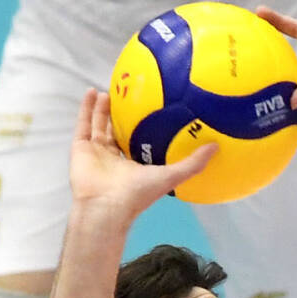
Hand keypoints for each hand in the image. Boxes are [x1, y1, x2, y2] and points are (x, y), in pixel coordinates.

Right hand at [69, 89, 215, 218]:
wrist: (106, 206)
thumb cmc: (138, 195)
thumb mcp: (170, 175)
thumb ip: (193, 163)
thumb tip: (216, 147)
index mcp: (135, 165)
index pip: (140, 143)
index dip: (145, 128)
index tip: (154, 109)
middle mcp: (115, 159)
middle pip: (118, 132)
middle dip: (122, 115)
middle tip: (130, 95)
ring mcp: (96, 154)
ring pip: (99, 126)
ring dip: (103, 109)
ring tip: (110, 90)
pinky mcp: (80, 150)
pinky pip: (83, 125)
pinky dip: (86, 109)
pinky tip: (92, 92)